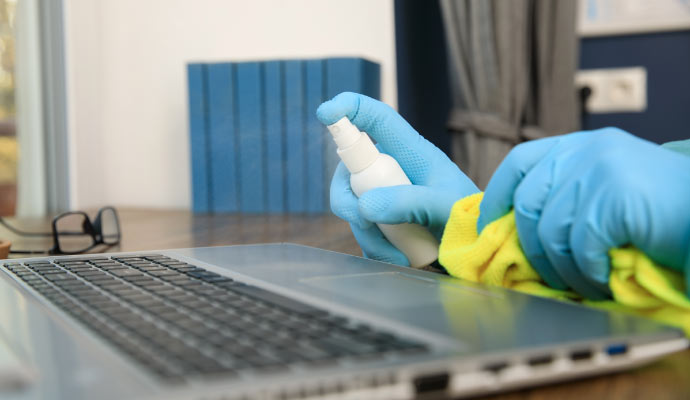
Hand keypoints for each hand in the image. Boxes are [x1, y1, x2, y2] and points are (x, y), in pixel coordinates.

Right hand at [317, 92, 478, 265]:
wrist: (478, 248)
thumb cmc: (469, 218)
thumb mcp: (445, 207)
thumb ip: (410, 204)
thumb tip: (364, 207)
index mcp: (411, 152)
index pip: (377, 119)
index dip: (350, 108)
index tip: (326, 112)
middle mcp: (393, 168)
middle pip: (349, 170)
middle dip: (347, 200)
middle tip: (363, 222)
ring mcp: (385, 193)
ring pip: (352, 206)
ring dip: (369, 235)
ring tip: (400, 256)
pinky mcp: (383, 218)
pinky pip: (362, 230)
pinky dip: (376, 248)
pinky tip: (400, 258)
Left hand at [478, 128, 689, 298]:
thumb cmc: (664, 208)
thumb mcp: (608, 187)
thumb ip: (569, 192)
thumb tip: (520, 225)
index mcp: (580, 145)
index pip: (519, 162)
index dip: (497, 196)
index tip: (489, 227)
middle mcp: (586, 151)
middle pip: (527, 203)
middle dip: (530, 248)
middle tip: (546, 274)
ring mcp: (600, 171)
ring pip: (550, 232)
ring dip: (562, 269)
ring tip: (581, 284)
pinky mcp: (614, 199)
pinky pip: (579, 248)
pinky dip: (586, 273)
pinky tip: (601, 280)